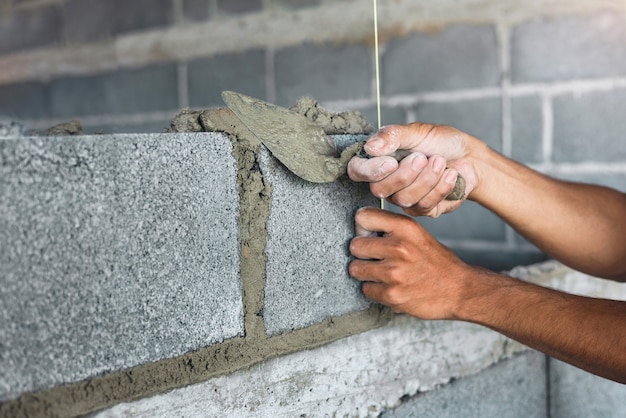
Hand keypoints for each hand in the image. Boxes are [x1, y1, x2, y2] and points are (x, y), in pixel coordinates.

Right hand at [347, 123, 480, 216]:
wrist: (470, 157)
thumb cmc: (441, 141)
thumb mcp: (417, 131)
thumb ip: (392, 136)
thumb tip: (370, 146)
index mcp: (379, 160)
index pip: (357, 171)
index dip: (370, 171)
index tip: (391, 162)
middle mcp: (386, 182)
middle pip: (380, 190)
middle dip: (405, 175)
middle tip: (422, 157)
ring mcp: (402, 198)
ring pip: (404, 199)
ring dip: (427, 179)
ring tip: (440, 162)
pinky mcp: (422, 209)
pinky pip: (424, 205)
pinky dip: (440, 187)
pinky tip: (450, 175)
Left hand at [349, 207, 471, 319]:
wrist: (460, 290)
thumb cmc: (437, 262)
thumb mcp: (417, 234)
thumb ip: (390, 229)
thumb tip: (358, 227)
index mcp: (406, 228)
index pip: (363, 217)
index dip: (362, 228)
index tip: (369, 236)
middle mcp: (399, 247)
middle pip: (354, 245)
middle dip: (363, 253)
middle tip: (377, 259)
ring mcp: (394, 273)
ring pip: (355, 269)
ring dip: (366, 273)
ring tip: (384, 274)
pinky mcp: (392, 295)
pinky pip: (366, 290)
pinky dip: (375, 290)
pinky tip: (391, 287)